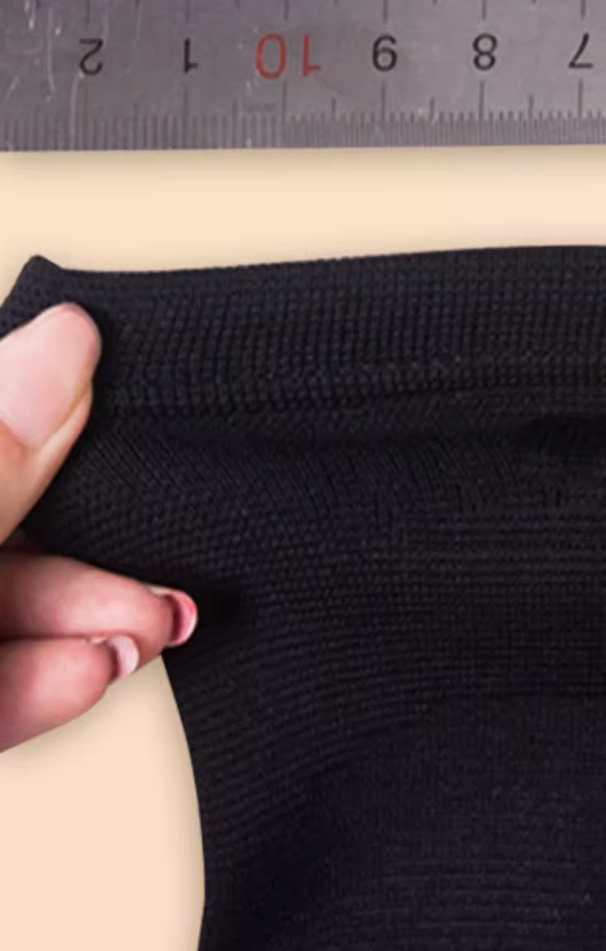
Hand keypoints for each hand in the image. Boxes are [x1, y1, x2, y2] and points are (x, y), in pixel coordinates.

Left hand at [0, 301, 195, 752]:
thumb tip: (67, 339)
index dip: (51, 410)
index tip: (133, 399)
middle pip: (7, 513)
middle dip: (92, 547)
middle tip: (166, 564)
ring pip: (0, 608)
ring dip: (87, 622)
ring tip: (151, 628)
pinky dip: (37, 687)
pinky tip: (94, 673)